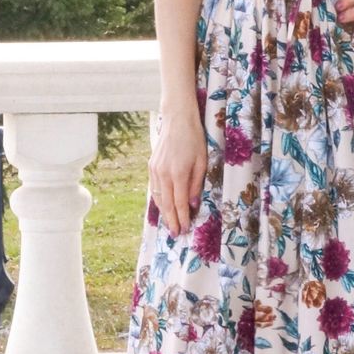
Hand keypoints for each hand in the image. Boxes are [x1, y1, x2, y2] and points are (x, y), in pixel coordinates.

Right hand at [149, 107, 206, 237]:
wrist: (177, 120)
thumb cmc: (194, 139)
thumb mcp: (202, 162)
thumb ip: (195, 185)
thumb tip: (192, 205)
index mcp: (178, 174)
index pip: (180, 203)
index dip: (182, 218)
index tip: (185, 230)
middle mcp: (163, 174)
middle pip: (167, 204)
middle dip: (172, 220)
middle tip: (176, 234)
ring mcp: (155, 170)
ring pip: (158, 198)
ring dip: (164, 213)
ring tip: (169, 224)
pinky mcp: (151, 166)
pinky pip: (154, 189)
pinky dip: (158, 200)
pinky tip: (163, 207)